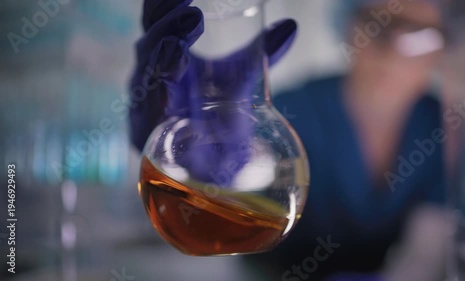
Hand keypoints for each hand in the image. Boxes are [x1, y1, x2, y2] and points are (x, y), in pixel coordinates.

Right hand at [129, 0, 296, 151]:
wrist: (214, 163)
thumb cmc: (216, 114)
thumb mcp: (238, 79)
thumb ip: (261, 54)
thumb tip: (290, 26)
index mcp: (167, 56)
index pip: (159, 23)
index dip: (163, 6)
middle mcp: (151, 77)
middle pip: (148, 45)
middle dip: (166, 28)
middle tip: (192, 15)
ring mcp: (145, 107)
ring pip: (145, 79)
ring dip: (161, 61)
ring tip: (180, 50)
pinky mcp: (145, 138)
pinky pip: (144, 118)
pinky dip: (155, 105)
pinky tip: (166, 96)